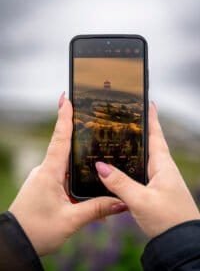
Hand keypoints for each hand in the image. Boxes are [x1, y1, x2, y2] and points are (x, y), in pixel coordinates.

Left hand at [9, 94, 126, 255]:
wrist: (16, 243)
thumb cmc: (37, 230)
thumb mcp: (70, 220)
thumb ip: (97, 209)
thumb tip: (121, 202)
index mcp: (49, 173)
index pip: (59, 139)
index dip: (63, 117)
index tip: (65, 97)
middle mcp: (46, 170)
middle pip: (64, 146)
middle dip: (76, 132)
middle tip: (91, 118)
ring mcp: (45, 177)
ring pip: (66, 163)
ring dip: (79, 159)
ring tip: (97, 151)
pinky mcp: (46, 185)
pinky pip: (63, 175)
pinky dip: (75, 175)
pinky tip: (87, 181)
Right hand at [96, 102, 199, 237]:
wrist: (180, 242)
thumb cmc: (169, 220)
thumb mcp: (141, 200)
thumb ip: (120, 183)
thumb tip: (100, 166)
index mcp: (163, 165)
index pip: (156, 134)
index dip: (151, 117)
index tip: (147, 102)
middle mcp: (162, 169)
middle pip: (149, 143)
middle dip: (139, 130)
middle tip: (125, 118)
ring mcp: (159, 180)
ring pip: (143, 158)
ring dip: (133, 148)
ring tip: (118, 139)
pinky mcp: (154, 190)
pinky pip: (140, 172)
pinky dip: (130, 166)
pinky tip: (120, 169)